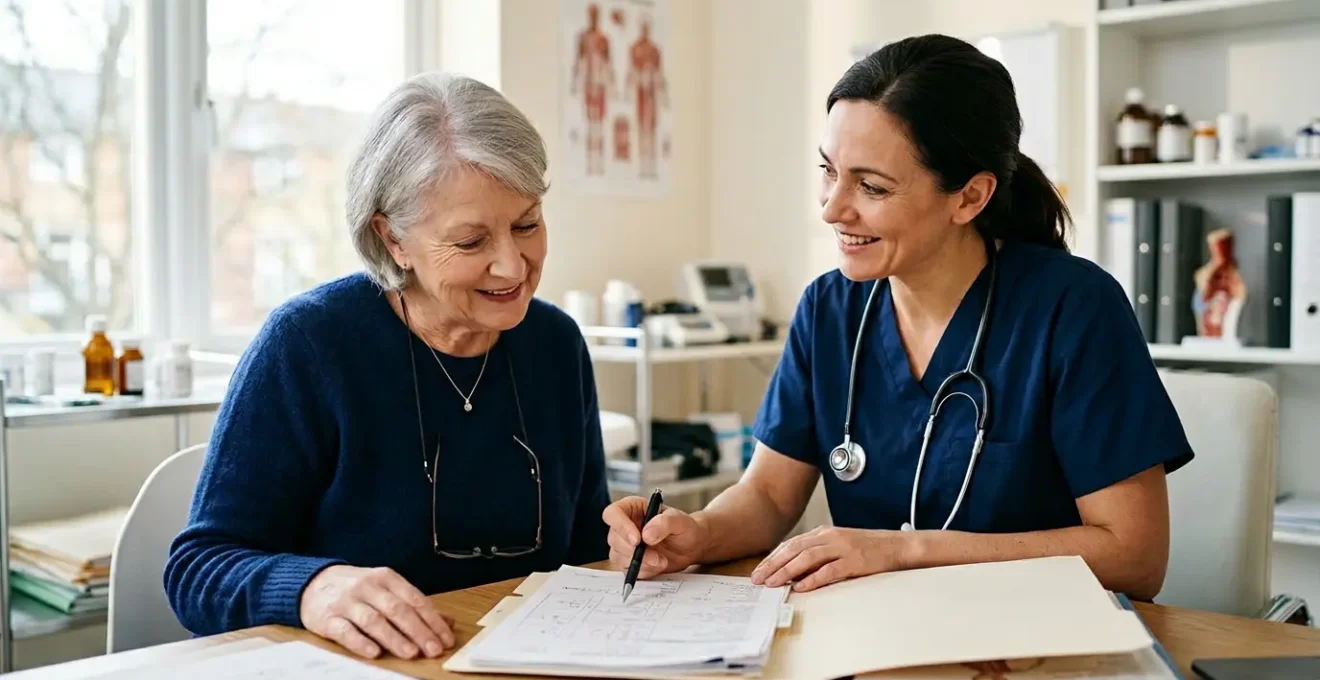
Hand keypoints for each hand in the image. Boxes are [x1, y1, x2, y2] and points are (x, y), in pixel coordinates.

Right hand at [299, 565, 454, 659]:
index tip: (446, 639)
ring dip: (394, 637)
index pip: (414, 599)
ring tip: (410, 653)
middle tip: (433, 649)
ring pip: (373, 620)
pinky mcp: (327, 618)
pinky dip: (360, 642)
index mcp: (386, 578)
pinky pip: (345, 630)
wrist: (312, 582)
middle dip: (418, 631)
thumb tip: (448, 622)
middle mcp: (368, 587)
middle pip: (397, 610)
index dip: (432, 620)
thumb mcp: (386, 589)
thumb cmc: (357, 589)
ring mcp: (347, 602)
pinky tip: (373, 653)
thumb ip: (415, 605)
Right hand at [602, 496, 709, 578]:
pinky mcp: (629, 561)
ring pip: (617, 556)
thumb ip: (664, 523)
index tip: (637, 540)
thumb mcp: (679, 520)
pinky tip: (658, 566)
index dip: (621, 527)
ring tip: (662, 561)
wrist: (691, 546)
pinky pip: (626, 570)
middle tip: (656, 557)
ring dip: (640, 563)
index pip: (613, 514)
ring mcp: (625, 544)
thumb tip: (646, 535)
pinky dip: (643, 571)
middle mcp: (624, 525)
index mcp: (632, 508)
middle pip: (614, 538)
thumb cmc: (684, 527)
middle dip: (634, 551)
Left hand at [749, 526, 908, 592]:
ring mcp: (842, 548)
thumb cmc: (867, 549)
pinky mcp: (855, 561)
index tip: (758, 571)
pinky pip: (830, 570)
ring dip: (787, 571)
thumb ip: (817, 556)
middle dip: (773, 565)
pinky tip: (801, 587)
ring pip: (808, 558)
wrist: (897, 547)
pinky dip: (814, 579)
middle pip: (794, 549)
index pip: (791, 544)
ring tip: (773, 583)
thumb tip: (793, 572)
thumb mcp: (838, 547)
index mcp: (823, 533)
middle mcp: (830, 537)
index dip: (772, 558)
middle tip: (758, 579)